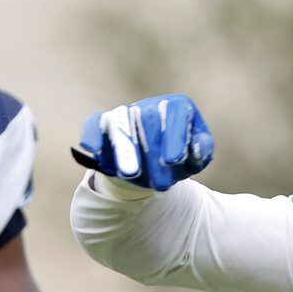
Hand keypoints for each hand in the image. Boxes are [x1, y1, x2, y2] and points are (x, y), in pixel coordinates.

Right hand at [71, 93, 213, 190]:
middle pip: (149, 121)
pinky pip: (94, 123)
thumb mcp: (195, 158)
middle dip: (153, 154)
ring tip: (130, 174)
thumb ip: (201, 152)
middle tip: (161, 185)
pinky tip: (93, 149)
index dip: (175, 136)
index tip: (173, 161)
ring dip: (125, 149)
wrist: (154, 167)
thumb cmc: (179, 159)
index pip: (177, 112)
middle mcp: (151, 106)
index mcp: (178, 107)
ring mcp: (127, 113)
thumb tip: (195, 147)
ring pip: (122, 124)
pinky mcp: (104, 124)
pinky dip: (91, 134)